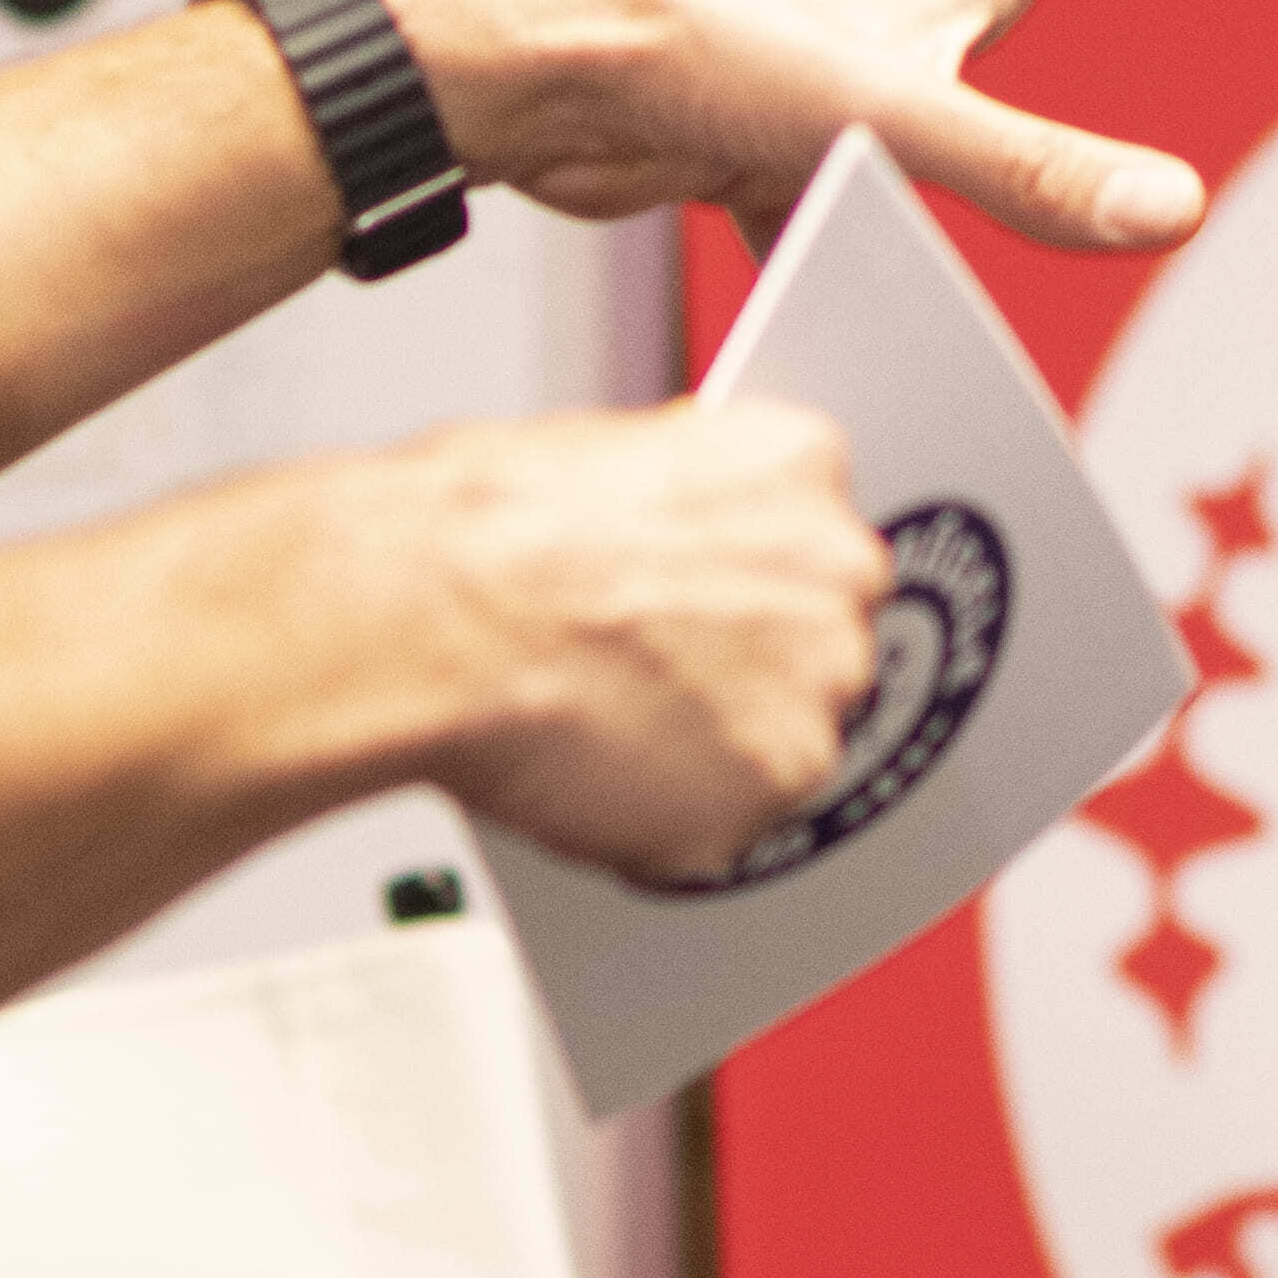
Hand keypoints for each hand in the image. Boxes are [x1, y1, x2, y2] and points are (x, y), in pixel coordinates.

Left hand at [400, 0, 1277, 251]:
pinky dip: (850, 195)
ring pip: (931, 16)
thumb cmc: (704, 51)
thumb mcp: (901, 123)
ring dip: (988, 8)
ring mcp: (819, 40)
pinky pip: (829, 156)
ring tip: (1020, 7)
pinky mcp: (754, 111)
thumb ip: (1036, 172)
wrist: (542, 63)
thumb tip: (1174, 205)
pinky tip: (839, 255)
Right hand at [406, 397, 891, 880]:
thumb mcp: (601, 456)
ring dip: (712, 749)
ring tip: (603, 725)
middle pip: (815, 641)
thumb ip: (681, 508)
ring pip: (780, 738)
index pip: (807, 538)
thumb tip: (667, 539)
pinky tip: (594, 773)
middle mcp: (836, 573)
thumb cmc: (485, 531)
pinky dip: (668, 821)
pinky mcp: (777, 784)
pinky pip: (730, 821)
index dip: (738, 583)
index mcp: (798, 465)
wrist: (440, 617)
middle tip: (642, 674)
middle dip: (741, 667)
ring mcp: (816, 685)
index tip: (694, 604)